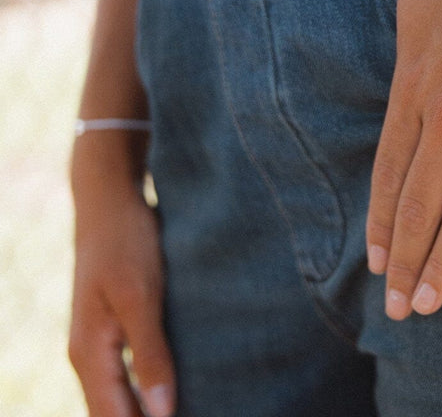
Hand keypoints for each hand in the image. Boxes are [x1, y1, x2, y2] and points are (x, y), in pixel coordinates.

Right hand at [69, 142, 175, 416]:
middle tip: (201, 412)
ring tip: (198, 404)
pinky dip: (150, 385)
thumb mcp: (141, 295)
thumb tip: (161, 412)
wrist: (109, 197)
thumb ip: (149, 353)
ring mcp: (100, 341)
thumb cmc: (126, 241)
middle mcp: (88, 355)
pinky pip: (128, 371)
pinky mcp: (115, 325)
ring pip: (122, 394)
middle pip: (116, 412)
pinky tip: (181, 382)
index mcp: (90, 354)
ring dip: (152, 406)